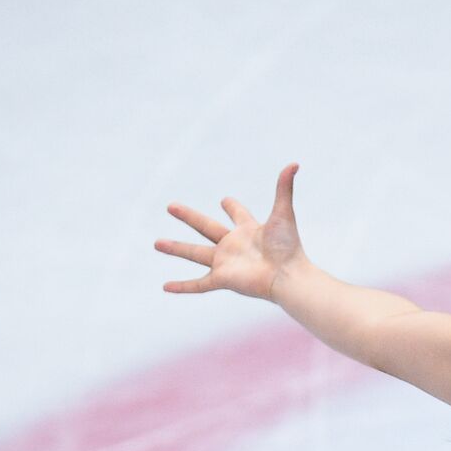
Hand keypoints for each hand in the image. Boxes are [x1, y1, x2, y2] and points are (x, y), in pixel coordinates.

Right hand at [155, 163, 306, 301]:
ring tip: (156, 243)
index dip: (233, 207)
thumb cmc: (288, 247)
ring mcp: (226, 263)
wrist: (288, 275)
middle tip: (171, 206)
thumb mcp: (283, 213)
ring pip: (195, 254)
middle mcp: (234, 246)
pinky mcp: (222, 278)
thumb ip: (284, 188)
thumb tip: (294, 163)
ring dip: (175, 248)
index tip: (225, 201)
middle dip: (188, 217)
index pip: (238, 214)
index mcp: (248, 230)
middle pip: (206, 227)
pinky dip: (182, 286)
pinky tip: (165, 287)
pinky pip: (198, 284)